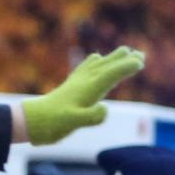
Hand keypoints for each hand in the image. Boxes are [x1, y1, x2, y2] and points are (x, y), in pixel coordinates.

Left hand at [20, 47, 144, 145]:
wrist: (33, 121)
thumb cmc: (54, 123)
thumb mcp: (73, 123)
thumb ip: (90, 117)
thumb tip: (105, 109)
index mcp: (88, 89)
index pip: (111, 74)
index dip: (126, 67)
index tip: (140, 62)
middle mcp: (84, 81)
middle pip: (107, 66)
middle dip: (124, 60)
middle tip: (141, 55)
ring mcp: (77, 81)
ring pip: (99, 65)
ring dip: (113, 58)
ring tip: (125, 51)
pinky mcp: (71, 85)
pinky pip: (87, 68)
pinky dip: (96, 62)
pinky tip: (96, 59)